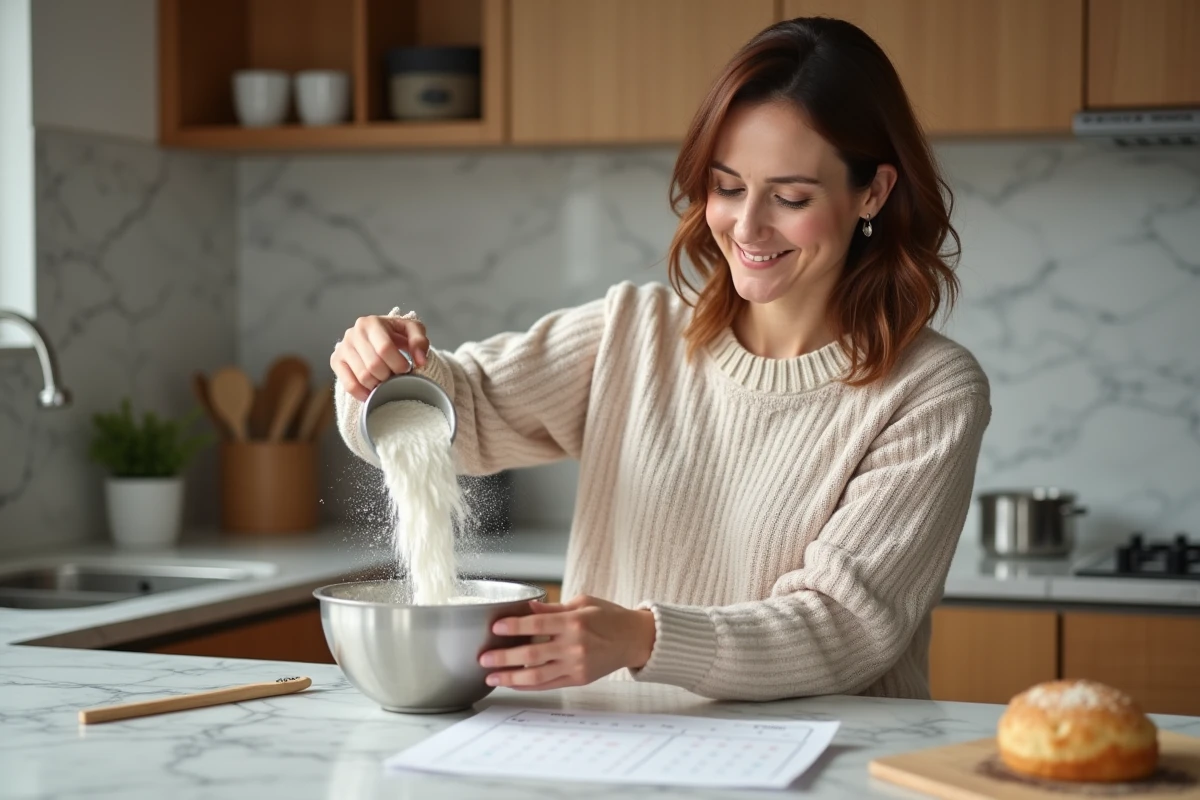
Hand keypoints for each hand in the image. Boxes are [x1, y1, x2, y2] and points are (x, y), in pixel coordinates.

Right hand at [330, 314, 429, 401]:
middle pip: (373, 365)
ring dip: (378, 385)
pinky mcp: (336, 361)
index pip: (384, 348)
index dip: (398, 364)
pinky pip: (348, 385)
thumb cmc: (396, 334)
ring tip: (385, 381)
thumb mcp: (412, 330)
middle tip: (395, 376)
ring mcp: (342, 347)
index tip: (406, 369)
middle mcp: (353, 333)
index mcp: (372, 323)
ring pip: (362, 377)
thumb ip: (420, 342)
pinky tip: (373, 393)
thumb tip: (420, 361)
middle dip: (389, 376)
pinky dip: (363, 393)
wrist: (377, 335)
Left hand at [478, 595, 656, 690]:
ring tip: (492, 677)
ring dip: (511, 678)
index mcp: (574, 622)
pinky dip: (528, 685)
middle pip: (531, 654)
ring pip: (537, 675)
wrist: (635, 639)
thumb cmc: (610, 617)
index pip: (537, 624)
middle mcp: (574, 646)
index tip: (495, 628)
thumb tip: (528, 608)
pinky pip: (548, 685)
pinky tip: (513, 683)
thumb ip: (554, 609)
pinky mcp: (579, 679)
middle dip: (503, 658)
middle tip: (483, 659)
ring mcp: (576, 665)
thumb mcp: (583, 603)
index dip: (514, 626)